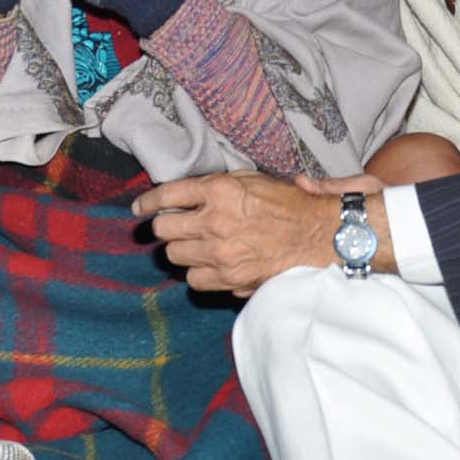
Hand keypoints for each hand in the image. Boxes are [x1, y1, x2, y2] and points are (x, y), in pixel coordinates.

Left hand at [136, 171, 375, 294]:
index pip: (167, 195)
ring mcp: (221, 253)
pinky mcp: (230, 278)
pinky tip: (211, 264)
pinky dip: (198, 273)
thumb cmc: (288, 205)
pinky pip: (194, 280)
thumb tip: (185, 196)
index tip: (140, 209)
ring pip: (174, 256)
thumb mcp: (251, 179)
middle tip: (176, 227)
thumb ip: (216, 185)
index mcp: (220, 190)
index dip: (148, 202)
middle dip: (166, 227)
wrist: (319, 235)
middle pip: (163, 230)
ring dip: (182, 250)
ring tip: (197, 246)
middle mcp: (215, 221)